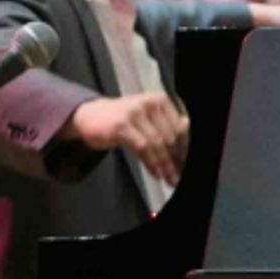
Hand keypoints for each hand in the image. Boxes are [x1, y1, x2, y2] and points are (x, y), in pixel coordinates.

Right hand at [65, 92, 188, 185]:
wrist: (91, 116)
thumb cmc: (122, 119)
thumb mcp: (147, 120)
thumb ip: (166, 127)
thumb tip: (188, 138)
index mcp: (160, 100)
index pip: (179, 127)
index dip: (185, 148)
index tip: (185, 164)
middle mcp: (150, 103)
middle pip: (170, 137)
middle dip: (176, 160)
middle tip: (178, 176)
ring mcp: (135, 112)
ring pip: (157, 144)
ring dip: (165, 165)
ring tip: (169, 178)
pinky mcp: (122, 125)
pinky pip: (142, 148)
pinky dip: (151, 163)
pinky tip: (156, 173)